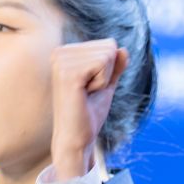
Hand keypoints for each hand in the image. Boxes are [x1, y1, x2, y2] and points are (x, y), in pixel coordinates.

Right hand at [51, 40, 126, 179]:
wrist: (77, 138)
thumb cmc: (88, 113)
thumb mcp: (106, 84)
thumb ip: (114, 66)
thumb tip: (124, 49)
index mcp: (65, 52)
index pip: (108, 45)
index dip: (108, 70)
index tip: (90, 87)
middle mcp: (60, 52)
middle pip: (109, 47)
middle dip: (107, 74)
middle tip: (88, 92)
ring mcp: (62, 61)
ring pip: (107, 55)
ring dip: (104, 79)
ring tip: (85, 94)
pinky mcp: (68, 73)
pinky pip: (103, 64)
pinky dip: (102, 83)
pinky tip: (85, 94)